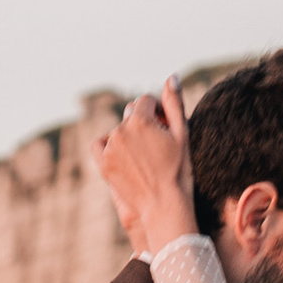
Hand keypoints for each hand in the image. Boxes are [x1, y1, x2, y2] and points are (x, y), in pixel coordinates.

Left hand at [99, 76, 199, 255]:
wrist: (165, 206)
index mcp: (140, 120)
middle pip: (132, 114)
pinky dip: (109, 144)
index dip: (159, 111)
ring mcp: (110, 148)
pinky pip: (100, 144)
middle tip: (158, 143)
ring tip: (146, 155)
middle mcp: (121, 131)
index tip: (167, 126)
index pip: (146, 101)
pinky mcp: (103, 164)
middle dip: (144, 122)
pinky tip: (124, 154)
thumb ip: (174, 103)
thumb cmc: (179, 170)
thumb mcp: (182, 134)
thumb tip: (171, 76)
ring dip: (130, 135)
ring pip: (119, 130)